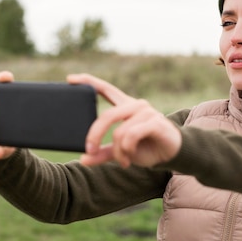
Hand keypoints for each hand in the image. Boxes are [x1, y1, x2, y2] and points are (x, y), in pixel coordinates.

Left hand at [66, 73, 181, 167]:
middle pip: (107, 115)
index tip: (70, 79)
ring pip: (120, 131)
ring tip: (124, 161)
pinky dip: (127, 150)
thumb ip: (103, 152)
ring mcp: (147, 112)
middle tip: (89, 150)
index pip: (105, 89)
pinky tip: (130, 158)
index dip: (89, 82)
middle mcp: (136, 105)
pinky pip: (132, 135)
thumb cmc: (147, 148)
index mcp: (126, 106)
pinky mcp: (155, 122)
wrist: (172, 154)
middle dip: (95, 135)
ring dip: (118, 151)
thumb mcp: (121, 150)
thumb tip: (83, 159)